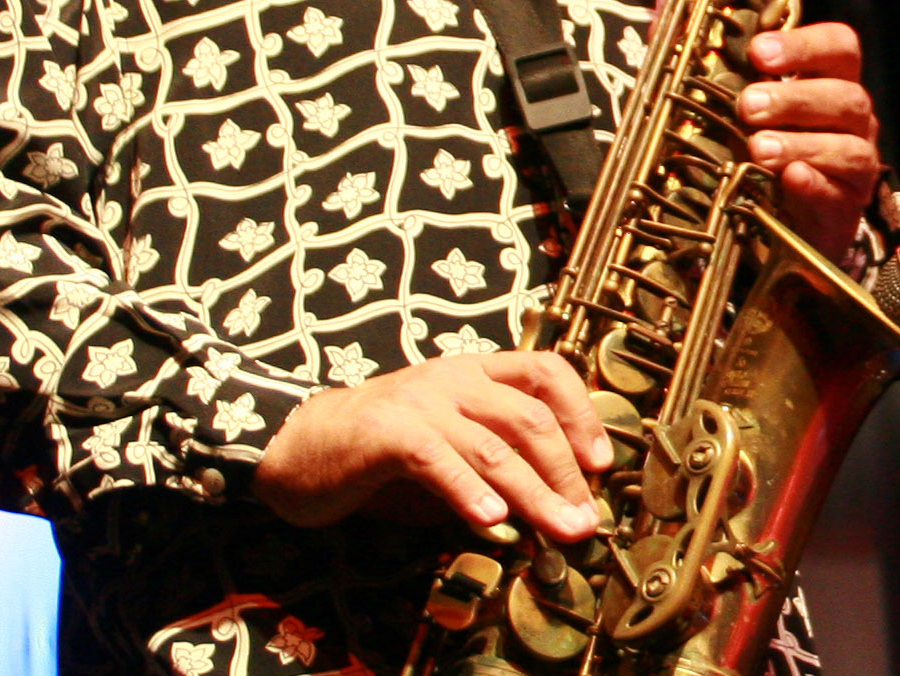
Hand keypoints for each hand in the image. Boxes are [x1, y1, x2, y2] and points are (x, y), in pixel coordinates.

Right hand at [252, 352, 609, 541]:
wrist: (298, 444)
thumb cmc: (382, 452)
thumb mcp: (449, 448)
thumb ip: (494, 464)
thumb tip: (553, 505)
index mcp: (475, 372)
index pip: (546, 372)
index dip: (582, 413)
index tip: (601, 463)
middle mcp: (454, 378)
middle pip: (530, 417)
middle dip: (566, 471)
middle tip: (585, 517)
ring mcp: (421, 401)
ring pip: (494, 445)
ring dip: (535, 492)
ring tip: (559, 527)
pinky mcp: (388, 432)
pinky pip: (439, 460)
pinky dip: (470, 490)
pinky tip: (492, 520)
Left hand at [738, 21, 882, 258]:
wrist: (794, 218)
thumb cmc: (776, 148)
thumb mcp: (764, 111)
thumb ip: (752, 86)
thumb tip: (714, 67)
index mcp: (835, 82)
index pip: (840, 47)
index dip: (803, 45)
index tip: (758, 52)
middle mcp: (855, 120)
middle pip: (847, 97)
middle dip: (794, 99)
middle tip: (748, 106)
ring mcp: (858, 163)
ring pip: (849, 148)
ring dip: (800, 144)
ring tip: (759, 148)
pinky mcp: (848, 205)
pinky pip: (838, 194)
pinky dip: (813, 184)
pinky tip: (789, 177)